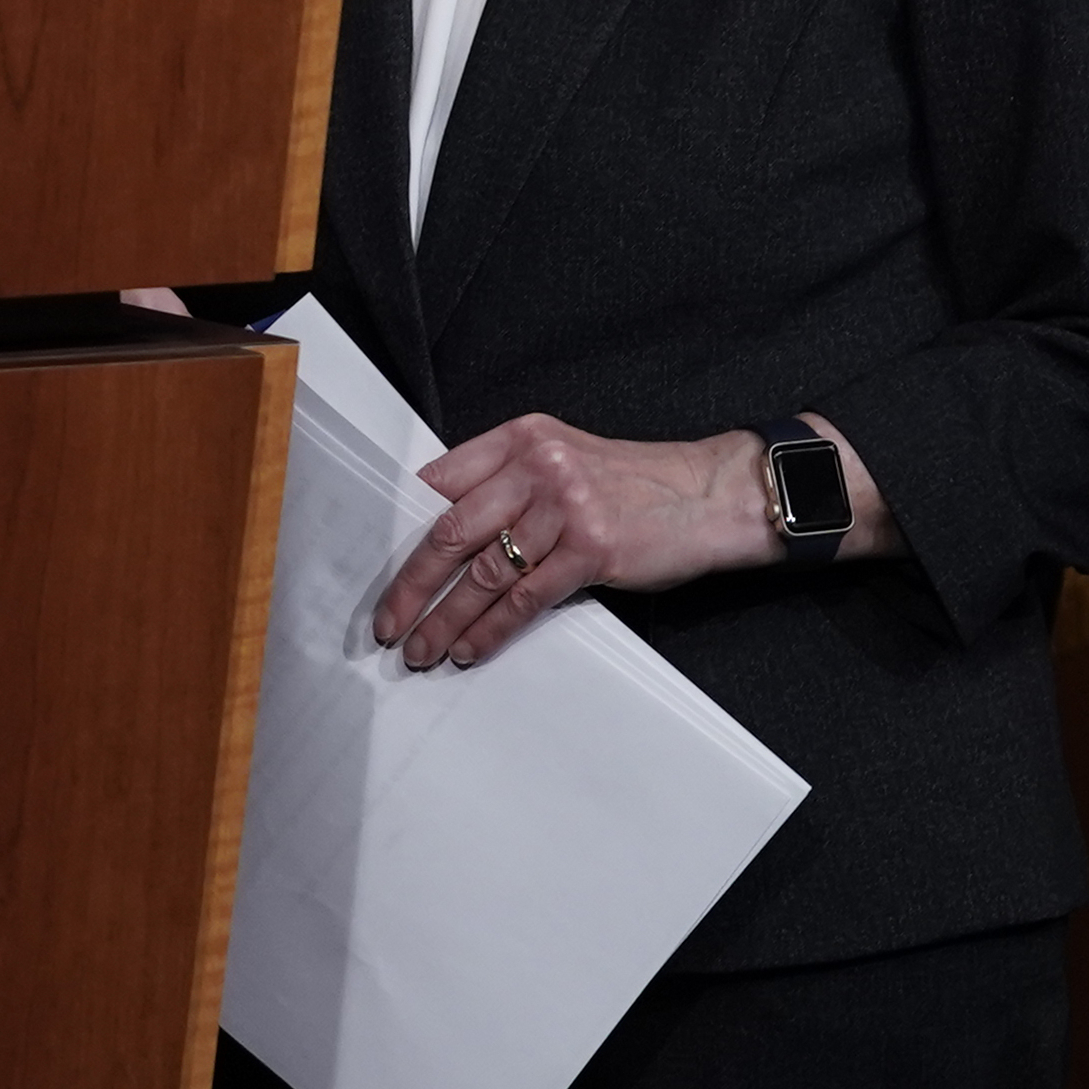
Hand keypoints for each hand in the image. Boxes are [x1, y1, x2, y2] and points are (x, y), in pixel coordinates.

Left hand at [374, 409, 893, 671]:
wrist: (711, 494)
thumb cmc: (633, 484)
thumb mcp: (564, 460)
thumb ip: (507, 483)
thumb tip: (443, 533)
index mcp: (520, 438)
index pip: (440, 483)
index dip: (403, 528)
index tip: (377, 565)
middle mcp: (536, 466)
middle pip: (451, 531)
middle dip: (410, 583)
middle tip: (385, 622)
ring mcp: (564, 507)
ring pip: (484, 572)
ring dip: (444, 618)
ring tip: (418, 648)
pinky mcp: (591, 549)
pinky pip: (525, 598)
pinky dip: (490, 629)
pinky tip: (467, 650)